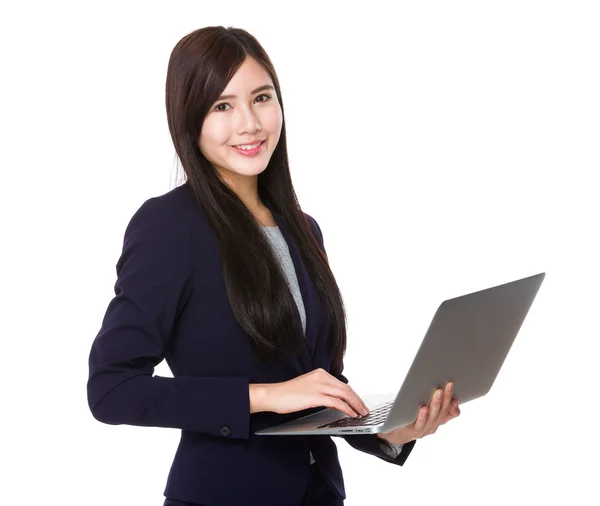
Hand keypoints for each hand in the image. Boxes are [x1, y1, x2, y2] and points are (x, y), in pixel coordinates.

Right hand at [252, 368, 370, 417]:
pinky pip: (336, 402)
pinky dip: (346, 409)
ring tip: (361, 413)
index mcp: (320, 373)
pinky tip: (351, 414)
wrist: (273, 395)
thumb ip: (322, 390)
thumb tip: (336, 401)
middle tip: (365, 409)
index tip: (359, 403)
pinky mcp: (315, 396)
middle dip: (357, 400)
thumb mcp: (308, 388)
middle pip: (346, 388)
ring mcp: (318, 386)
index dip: (353, 395)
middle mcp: (321, 377)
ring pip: (344, 394)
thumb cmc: (287, 394)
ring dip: (355, 405)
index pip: (342, 384)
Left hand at [377, 381, 460, 445]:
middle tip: (449, 385)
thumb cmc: (413, 416)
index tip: (457, 396)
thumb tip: (442, 388)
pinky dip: (423, 416)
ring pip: (433, 417)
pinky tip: (424, 408)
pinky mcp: (413, 431)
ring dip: (436, 404)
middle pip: (442, 412)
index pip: (452, 414)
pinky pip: (420, 424)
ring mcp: (424, 429)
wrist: (397, 432)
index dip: (455, 406)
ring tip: (438, 392)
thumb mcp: (427, 409)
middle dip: (446, 398)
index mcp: (439, 419)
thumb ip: (435, 401)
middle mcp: (434, 425)